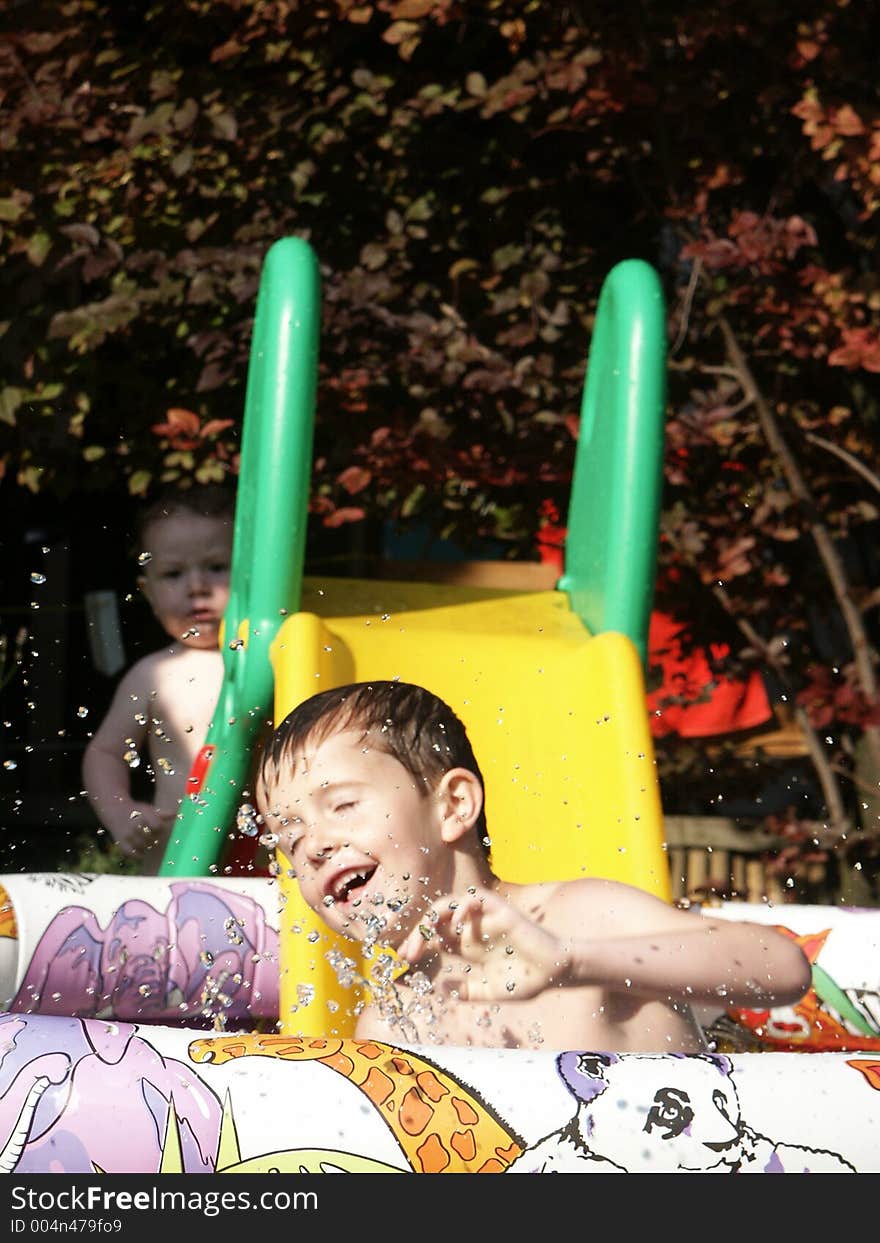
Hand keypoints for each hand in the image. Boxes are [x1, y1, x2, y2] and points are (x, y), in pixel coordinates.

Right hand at [109, 804, 174, 858]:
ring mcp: (127, 836)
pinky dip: (138, 854)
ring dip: (148, 847)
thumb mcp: (150, 809)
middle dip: (155, 838)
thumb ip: (164, 814)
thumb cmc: (138, 811)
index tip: (159, 827)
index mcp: (143, 816)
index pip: (157, 826)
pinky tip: (141, 849)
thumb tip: (178, 814)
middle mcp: (134, 826)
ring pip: (143, 847)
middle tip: (154, 836)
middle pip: (151, 838)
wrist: (115, 811)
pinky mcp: (121, 844)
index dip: (161, 828)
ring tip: (148, 842)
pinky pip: (132, 854)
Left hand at [398, 888, 570, 1002]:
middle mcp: (471, 929)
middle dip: (417, 935)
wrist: (554, 973)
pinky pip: (475, 899)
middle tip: (407, 954)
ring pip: (449, 905)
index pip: (433, 939)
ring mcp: (483, 919)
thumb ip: (466, 991)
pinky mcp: (499, 910)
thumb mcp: (488, 992)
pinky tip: (456, 925)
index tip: (399, 963)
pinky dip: (462, 907)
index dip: (416, 947)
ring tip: (424, 935)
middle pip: (435, 921)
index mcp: (466, 946)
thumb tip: (439, 989)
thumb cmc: (525, 980)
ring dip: (432, 917)